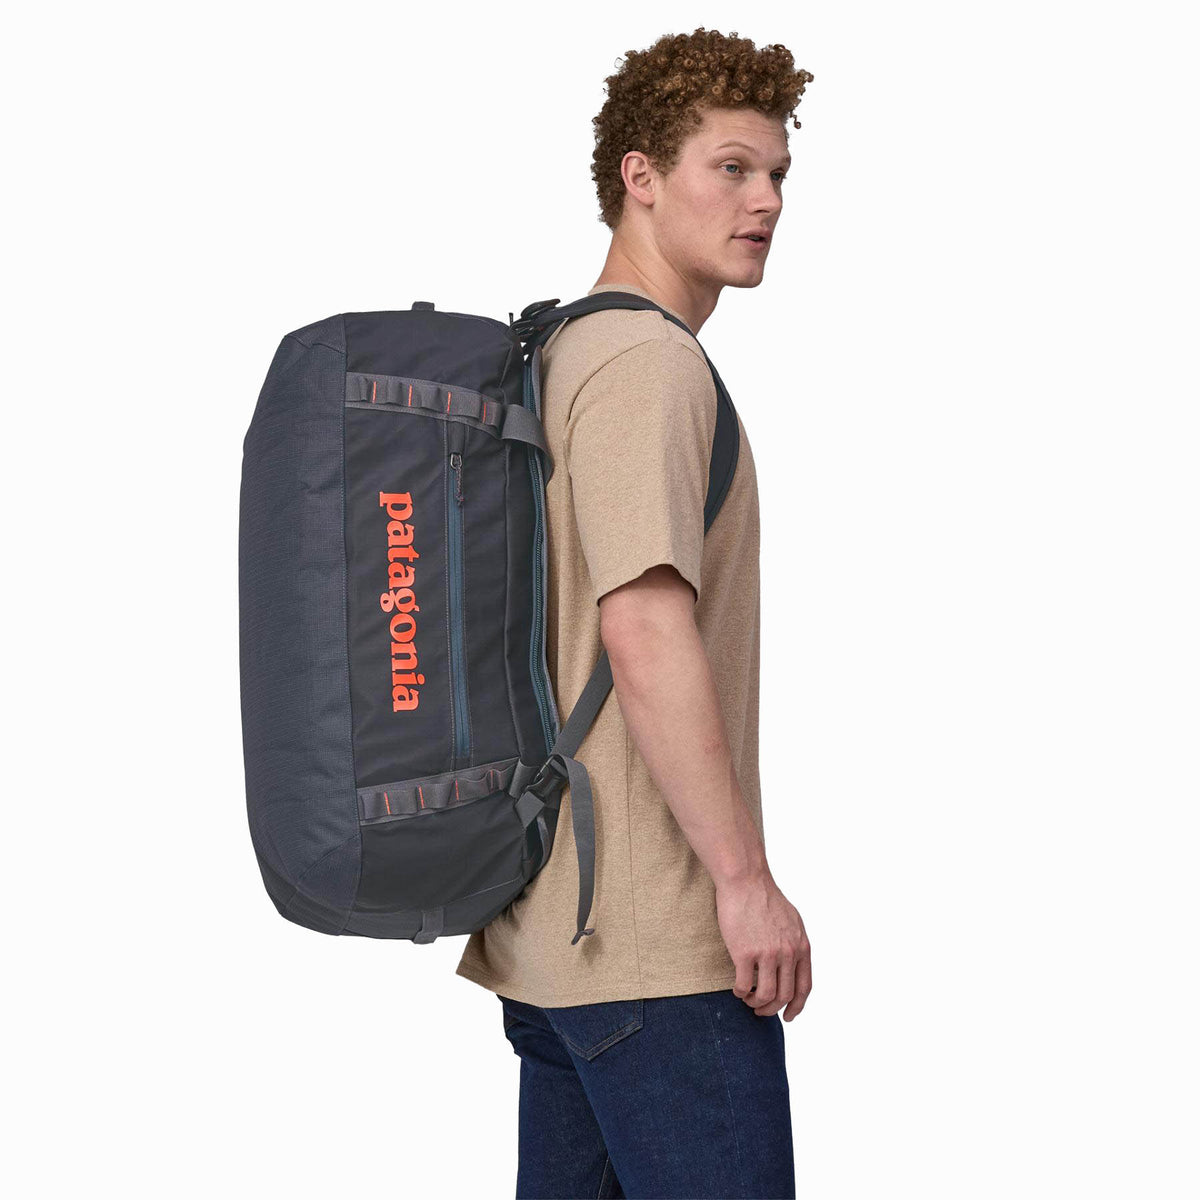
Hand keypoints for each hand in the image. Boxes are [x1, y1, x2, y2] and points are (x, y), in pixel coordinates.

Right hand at [715, 867, 811, 1019]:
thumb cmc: (764, 897)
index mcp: (801, 946)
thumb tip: (793, 963)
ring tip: (747, 999)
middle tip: (760, 1010)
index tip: (788, 1016)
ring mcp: (767, 953)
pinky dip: (740, 992)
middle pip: (785, 995)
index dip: (797, 1006)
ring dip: (755, 1003)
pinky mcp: (744, 952)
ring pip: (765, 995)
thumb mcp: (792, 920)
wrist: (745, 880)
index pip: (804, 987)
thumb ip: (795, 943)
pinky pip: (743, 985)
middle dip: (772, 1009)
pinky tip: (736, 988)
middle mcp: (788, 953)